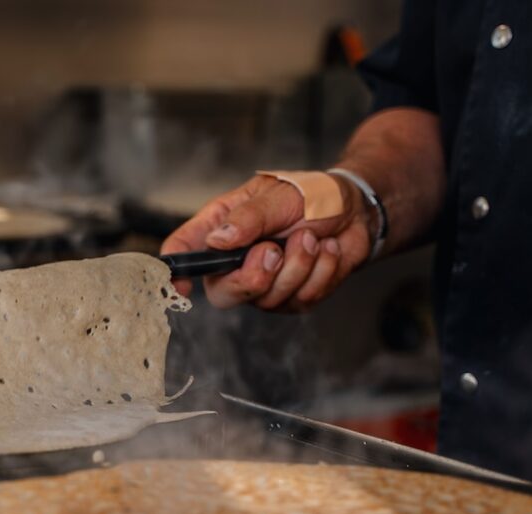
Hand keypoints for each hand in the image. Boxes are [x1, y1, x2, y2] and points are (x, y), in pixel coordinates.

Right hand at [159, 173, 373, 310]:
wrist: (356, 211)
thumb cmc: (312, 195)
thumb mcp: (278, 195)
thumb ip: (249, 217)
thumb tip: (217, 239)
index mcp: (220, 227)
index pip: (184, 250)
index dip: (175, 271)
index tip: (180, 286)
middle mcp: (235, 260)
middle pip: (223, 293)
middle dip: (252, 278)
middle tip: (275, 250)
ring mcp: (263, 283)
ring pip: (267, 299)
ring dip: (299, 266)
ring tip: (312, 236)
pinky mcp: (291, 298)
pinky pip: (300, 300)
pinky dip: (321, 272)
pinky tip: (327, 250)